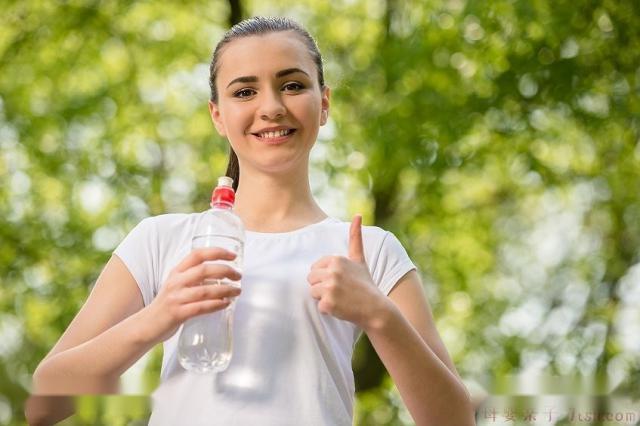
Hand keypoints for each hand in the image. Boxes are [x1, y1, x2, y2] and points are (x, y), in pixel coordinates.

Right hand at [144, 248, 241, 342]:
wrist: (146, 325)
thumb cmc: (167, 304)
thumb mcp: (176, 285)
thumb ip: (193, 278)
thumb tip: (222, 275)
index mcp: (176, 272)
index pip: (197, 254)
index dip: (216, 252)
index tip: (233, 256)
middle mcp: (175, 282)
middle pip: (204, 270)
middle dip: (225, 271)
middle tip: (238, 276)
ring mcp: (176, 298)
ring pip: (205, 290)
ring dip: (225, 290)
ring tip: (237, 291)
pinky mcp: (177, 313)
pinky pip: (201, 307)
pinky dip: (216, 305)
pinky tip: (226, 304)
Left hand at [307, 215, 387, 329]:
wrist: (376, 308)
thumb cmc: (365, 283)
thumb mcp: (359, 259)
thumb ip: (355, 237)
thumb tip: (358, 214)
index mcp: (336, 259)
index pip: (315, 269)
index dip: (326, 277)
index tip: (341, 280)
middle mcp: (332, 271)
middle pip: (311, 280)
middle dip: (322, 287)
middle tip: (341, 291)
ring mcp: (330, 287)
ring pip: (313, 293)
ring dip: (324, 298)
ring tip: (341, 299)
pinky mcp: (328, 303)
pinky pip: (319, 307)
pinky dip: (329, 310)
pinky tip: (342, 308)